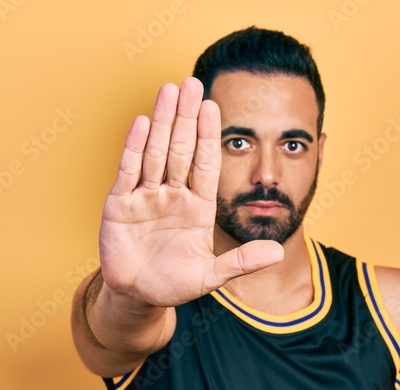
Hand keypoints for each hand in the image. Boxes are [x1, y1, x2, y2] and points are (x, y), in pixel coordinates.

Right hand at [100, 77, 283, 307]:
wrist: (137, 296)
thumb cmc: (174, 284)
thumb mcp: (210, 276)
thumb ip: (242, 262)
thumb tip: (279, 252)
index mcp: (197, 207)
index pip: (205, 164)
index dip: (209, 136)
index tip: (214, 106)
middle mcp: (172, 195)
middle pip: (181, 149)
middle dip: (187, 117)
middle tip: (192, 82)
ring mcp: (145, 197)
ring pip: (156, 153)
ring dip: (163, 122)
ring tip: (169, 90)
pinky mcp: (120, 205)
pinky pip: (129, 171)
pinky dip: (134, 147)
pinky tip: (143, 123)